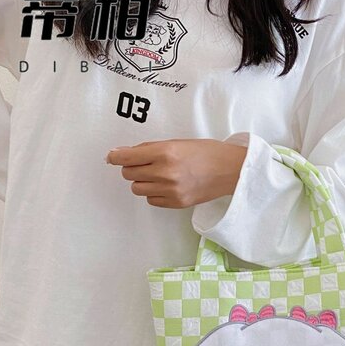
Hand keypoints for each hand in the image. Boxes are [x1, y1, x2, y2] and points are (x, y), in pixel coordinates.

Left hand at [105, 138, 247, 207]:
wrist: (231, 170)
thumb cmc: (206, 153)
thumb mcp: (177, 142)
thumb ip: (150, 149)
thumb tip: (122, 154)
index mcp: (165, 152)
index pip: (126, 157)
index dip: (115, 156)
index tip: (112, 156)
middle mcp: (165, 172)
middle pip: (129, 173)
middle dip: (133, 168)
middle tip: (146, 163)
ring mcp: (171, 190)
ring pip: (137, 188)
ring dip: (143, 181)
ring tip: (158, 175)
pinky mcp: (176, 203)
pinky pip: (151, 200)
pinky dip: (154, 193)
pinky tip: (167, 186)